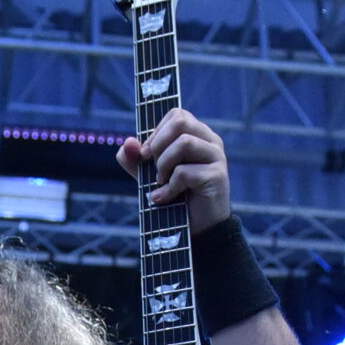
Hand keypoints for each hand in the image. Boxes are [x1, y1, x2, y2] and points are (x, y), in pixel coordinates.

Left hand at [117, 107, 230, 233]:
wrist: (195, 230)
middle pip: (180, 122)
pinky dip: (169, 187)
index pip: (176, 114)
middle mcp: (210, 141)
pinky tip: (165, 198)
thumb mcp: (148, 176)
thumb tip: (127, 143)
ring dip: (163, 166)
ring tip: (160, 183)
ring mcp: (216, 157)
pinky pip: (185, 172)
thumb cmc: (175, 198)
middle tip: (153, 168)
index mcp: (198, 135)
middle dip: (158, 145)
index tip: (147, 154)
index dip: (156, 132)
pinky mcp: (217, 176)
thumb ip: (134, 159)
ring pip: (184, 143)